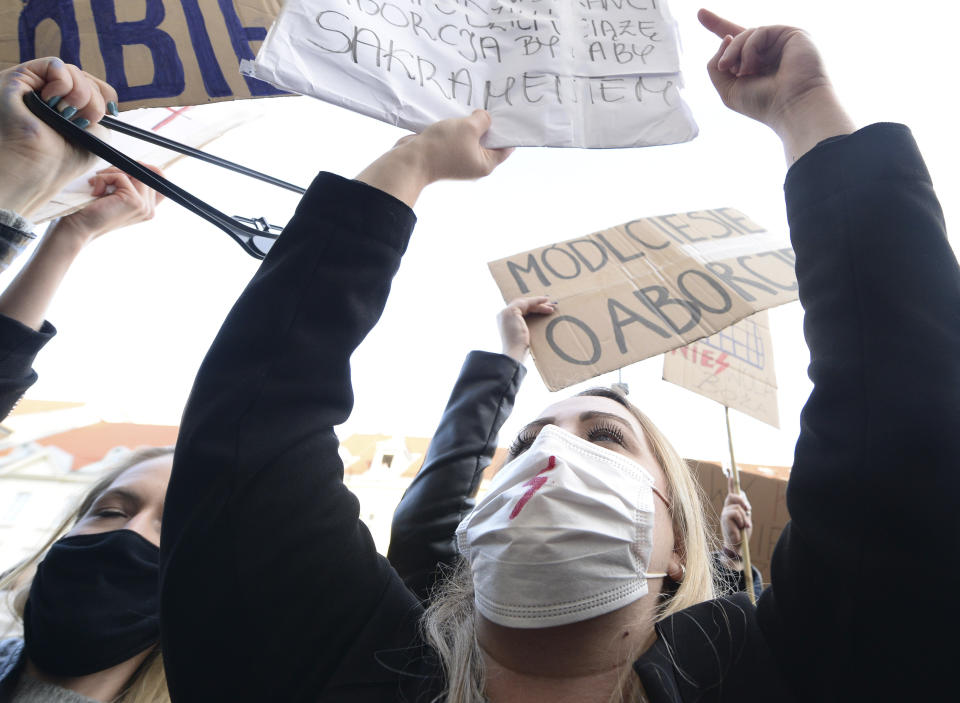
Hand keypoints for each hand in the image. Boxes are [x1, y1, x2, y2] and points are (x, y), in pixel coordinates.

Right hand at [0, 58, 116, 216]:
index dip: (105, 95)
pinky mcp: (19, 77)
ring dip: (81, 95)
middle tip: (83, 121)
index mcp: (64, 107)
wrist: (34, 169)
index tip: (111, 113)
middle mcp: (46, 93)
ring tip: (65, 116)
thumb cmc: (60, 161)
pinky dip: (64, 83)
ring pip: (73, 71)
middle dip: (94, 100)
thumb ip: (100, 112)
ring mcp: (33, 84)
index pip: (91, 86)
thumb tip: (109, 103)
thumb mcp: (93, 135)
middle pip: (85, 77)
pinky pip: (55, 64)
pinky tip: (53, 103)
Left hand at [51, 165, 164, 246]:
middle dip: (122, 168)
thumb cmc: (92, 210)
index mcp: (148, 209)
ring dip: (111, 172)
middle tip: (103, 177)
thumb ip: (130, 183)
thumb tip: (136, 163)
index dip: (148, 170)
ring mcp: (144, 206)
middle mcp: (149, 209)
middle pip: (146, 173)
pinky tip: (96, 191)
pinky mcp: (134, 201)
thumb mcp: (116, 195)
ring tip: (98, 184)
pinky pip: (121, 176)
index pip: (160, 182)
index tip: (128, 167)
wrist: (80, 227)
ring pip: (134, 172)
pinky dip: (104, 178)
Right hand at [356, 110, 512, 207]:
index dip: (508, 129)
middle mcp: (475, 165)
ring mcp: (460, 160)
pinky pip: (458, 138)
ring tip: (474, 106)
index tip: (510, 113)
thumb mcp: (469, 127)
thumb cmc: (443, 147)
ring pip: (472, 138)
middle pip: (489, 141)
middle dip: (489, 124)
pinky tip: (458, 114)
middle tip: (492, 104)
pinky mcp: (447, 154)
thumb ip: (482, 120)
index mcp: (486, 164)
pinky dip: (458, 128)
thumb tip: (483, 117)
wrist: (411, 160)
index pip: (506, 147)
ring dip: (471, 124)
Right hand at [497, 296, 556, 361]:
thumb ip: (526, 330)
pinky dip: (536, 300)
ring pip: (525, 303)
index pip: (520, 311)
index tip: (544, 310)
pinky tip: (545, 301)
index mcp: (505, 322)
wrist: (514, 353)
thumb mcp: (523, 338)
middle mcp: (503, 315)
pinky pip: (526, 302)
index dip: (532, 309)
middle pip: (522, 305)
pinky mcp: (511, 311)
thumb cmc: (519, 350)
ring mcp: (506, 312)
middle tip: (550, 305)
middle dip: (537, 305)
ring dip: (539, 303)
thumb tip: (538, 327)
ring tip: (552, 305)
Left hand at [698, 9, 854, 161]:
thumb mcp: (728, 89)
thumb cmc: (762, 103)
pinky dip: (749, 50)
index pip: (736, 44)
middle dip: (718, 27)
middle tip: (712, 40)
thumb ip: (715, 65)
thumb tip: (725, 39)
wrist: (791, 106)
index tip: (700, 14)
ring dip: (735, 53)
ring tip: (740, 74)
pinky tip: (752, 67)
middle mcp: (768, 52)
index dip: (718, 27)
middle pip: (738, 33)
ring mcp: (779, 42)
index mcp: (756, 66)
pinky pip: (758, 32)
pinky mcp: (791, 33)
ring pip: (744, 34)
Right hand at [720, 477, 752, 557]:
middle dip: (743, 502)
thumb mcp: (745, 518)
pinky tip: (740, 529)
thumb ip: (743, 506)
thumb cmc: (741, 533)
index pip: (731, 491)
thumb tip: (741, 493)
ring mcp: (724, 513)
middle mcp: (727, 508)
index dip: (731, 482)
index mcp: (732, 507)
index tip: (730, 471)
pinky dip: (741, 521)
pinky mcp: (724, 519)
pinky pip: (736, 514)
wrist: (737, 547)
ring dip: (744, 518)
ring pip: (737, 507)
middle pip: (734, 495)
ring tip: (744, 526)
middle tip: (748, 511)